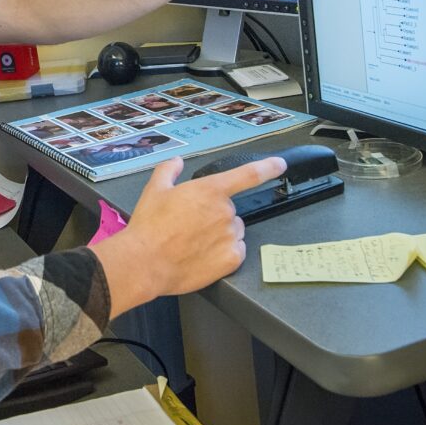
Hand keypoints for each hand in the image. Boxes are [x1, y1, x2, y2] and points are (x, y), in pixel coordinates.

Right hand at [91, 155, 286, 316]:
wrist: (145, 262)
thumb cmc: (149, 225)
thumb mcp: (154, 190)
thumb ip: (169, 171)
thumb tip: (178, 162)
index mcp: (210, 190)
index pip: (248, 175)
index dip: (268, 168)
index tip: (280, 165)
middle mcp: (225, 212)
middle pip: (230, 210)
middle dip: (215, 216)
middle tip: (190, 226)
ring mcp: (230, 236)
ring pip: (234, 231)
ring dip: (221, 235)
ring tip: (195, 244)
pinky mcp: (232, 260)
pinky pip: (236, 251)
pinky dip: (224, 253)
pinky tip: (204, 257)